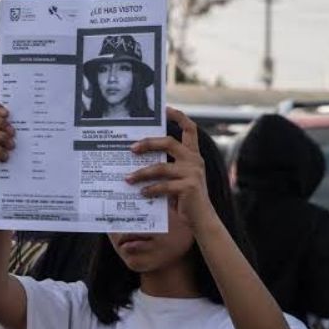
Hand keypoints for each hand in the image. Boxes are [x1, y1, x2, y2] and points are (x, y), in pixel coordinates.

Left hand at [126, 108, 211, 224]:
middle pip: (169, 143)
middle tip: (131, 148)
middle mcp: (194, 160)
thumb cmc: (185, 198)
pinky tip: (141, 193)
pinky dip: (150, 189)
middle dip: (148, 143)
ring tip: (127, 178)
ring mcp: (192, 173)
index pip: (190, 129)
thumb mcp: (177, 177)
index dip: (178, 116)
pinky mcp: (188, 187)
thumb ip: (165, 166)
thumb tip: (138, 158)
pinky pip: (163, 186)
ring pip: (161, 167)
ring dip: (141, 173)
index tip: (164, 108)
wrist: (201, 220)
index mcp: (193, 155)